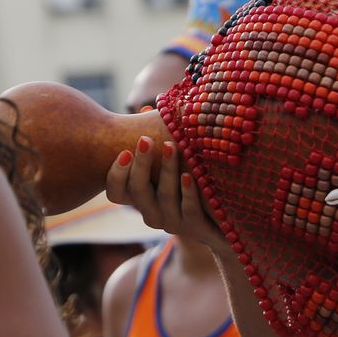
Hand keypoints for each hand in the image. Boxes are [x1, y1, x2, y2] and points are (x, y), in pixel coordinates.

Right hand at [104, 136, 228, 253]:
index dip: (116, 174)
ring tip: (172, 146)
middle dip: (141, 164)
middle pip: (137, 191)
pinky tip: (189, 175)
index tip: (125, 151)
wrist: (221, 220)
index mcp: (140, 197)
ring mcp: (172, 223)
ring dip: (166, 171)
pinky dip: (188, 193)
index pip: (116, 192)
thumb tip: (145, 107)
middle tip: (146, 140)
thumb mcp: (171, 159)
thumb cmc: (189, 180)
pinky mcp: (195, 229)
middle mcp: (151, 213)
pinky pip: (189, 212)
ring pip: (163, 199)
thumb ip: (157, 139)